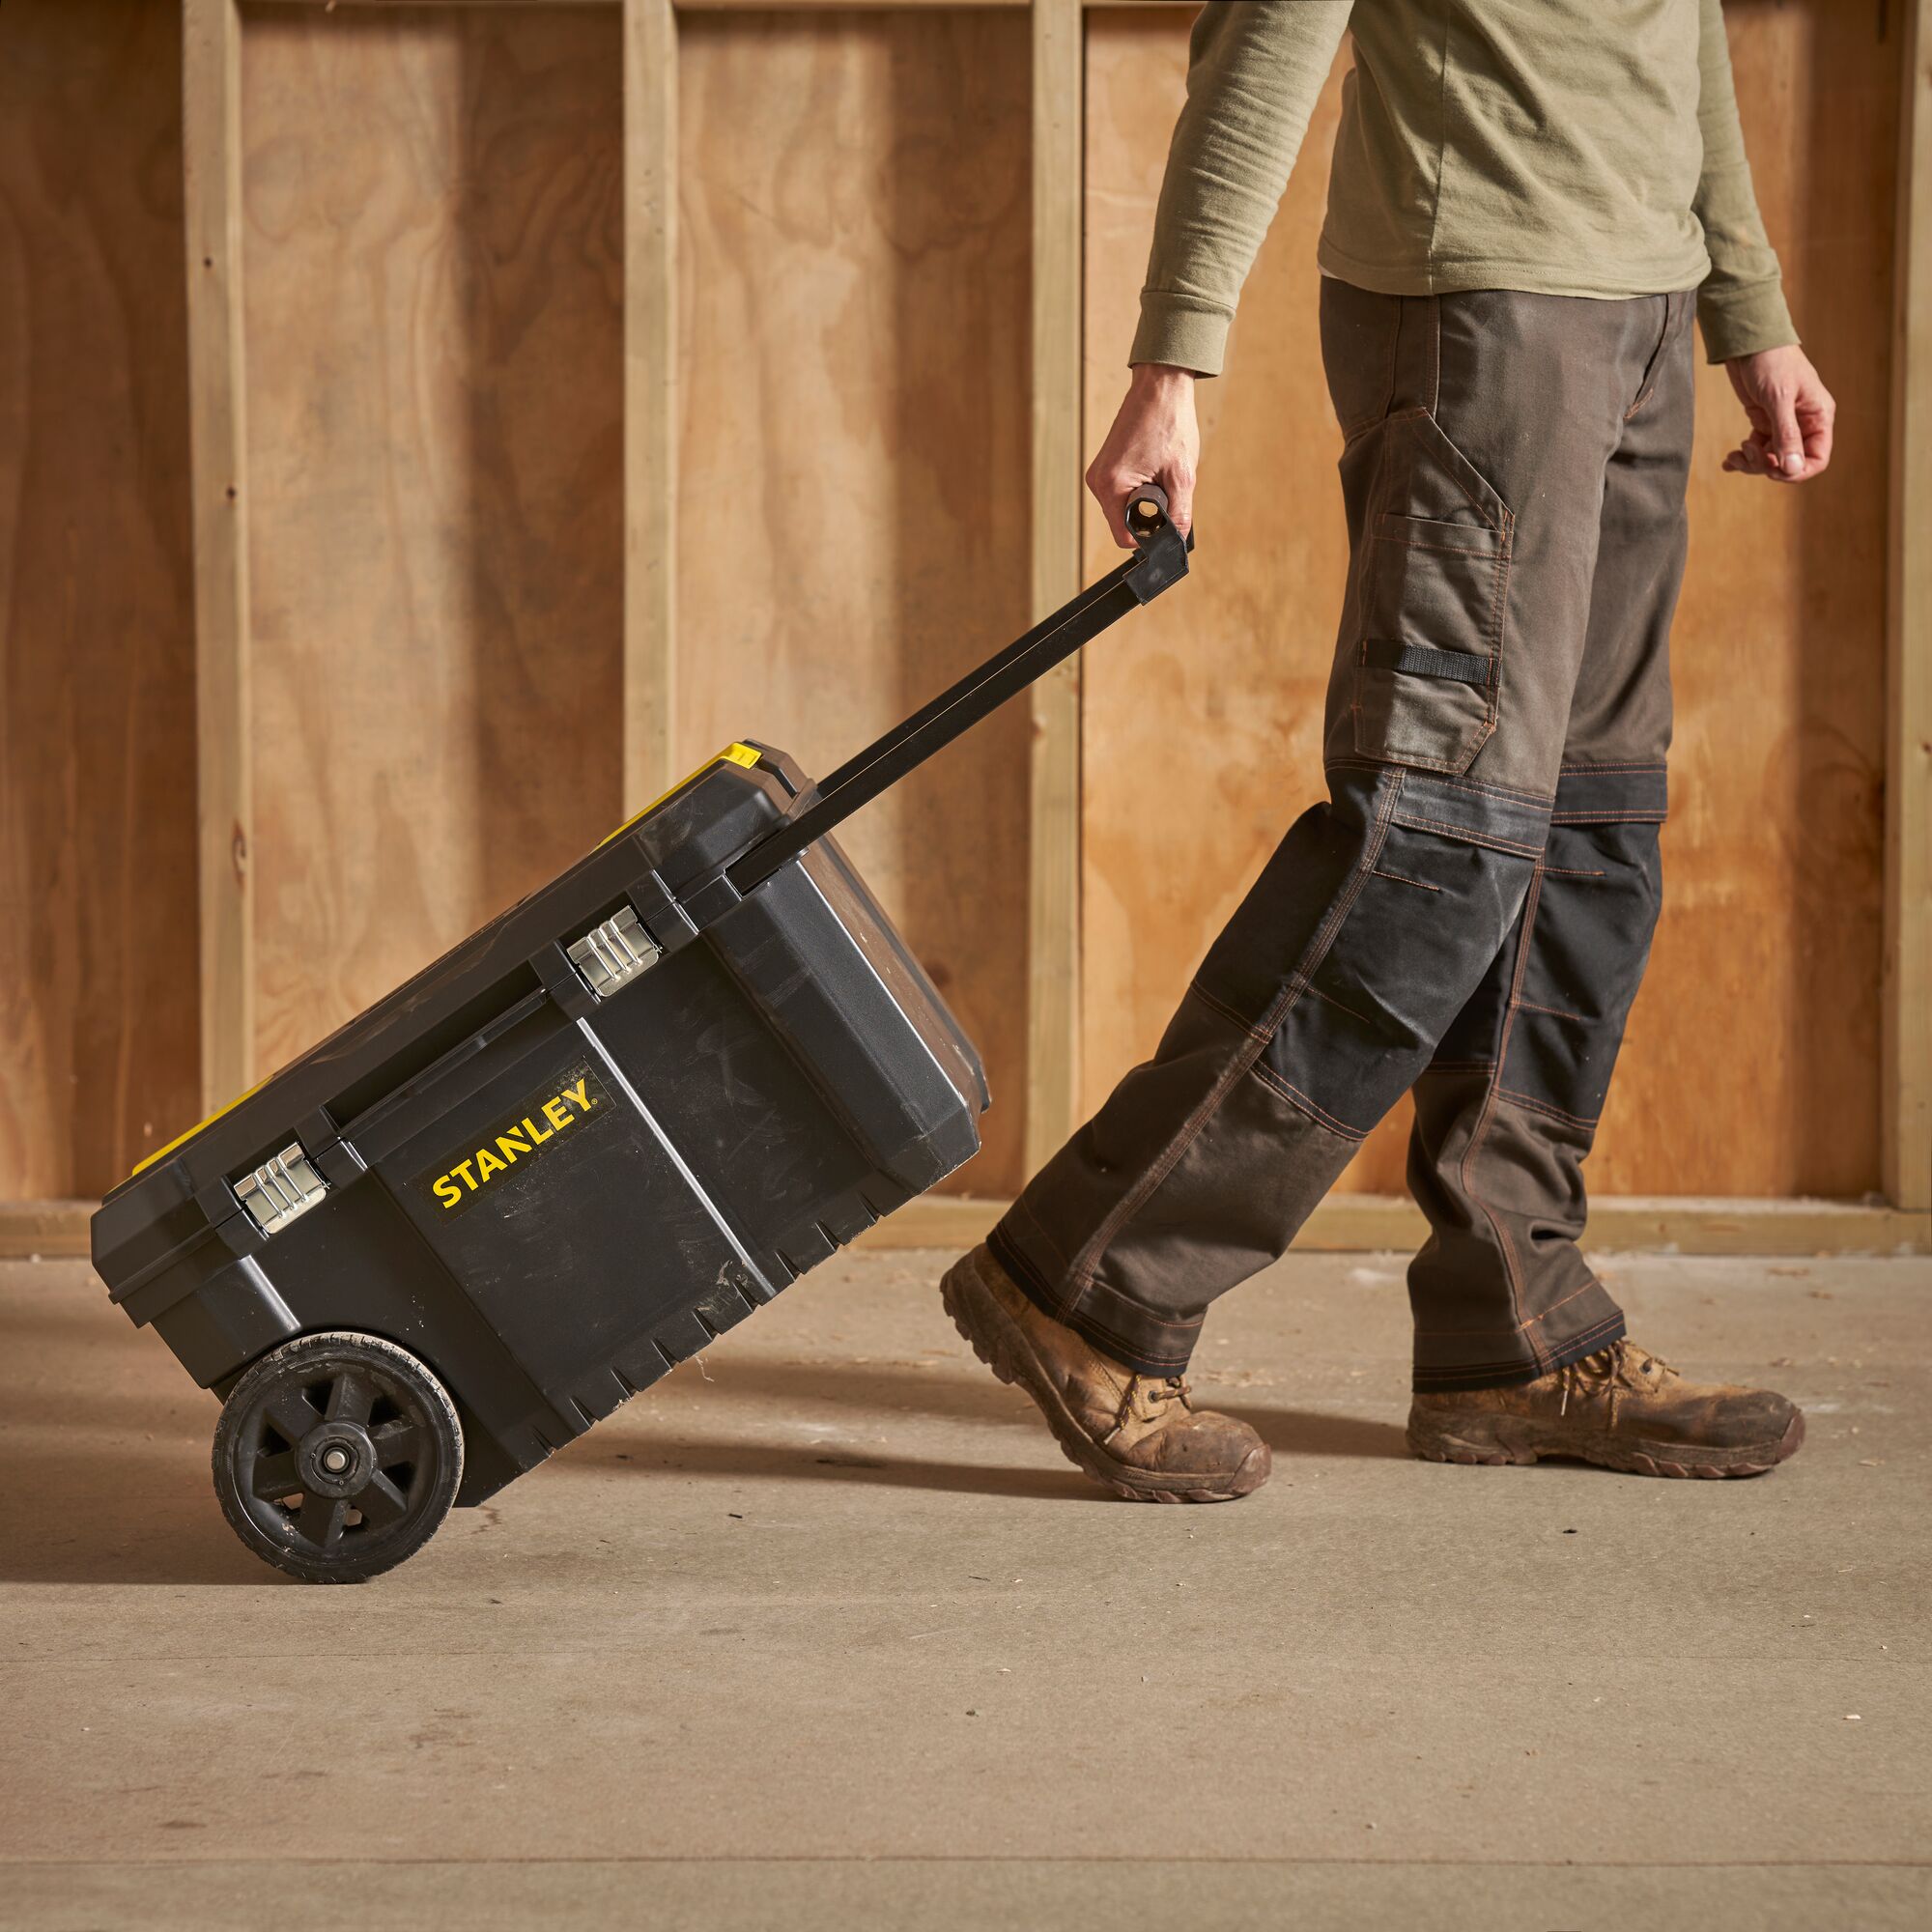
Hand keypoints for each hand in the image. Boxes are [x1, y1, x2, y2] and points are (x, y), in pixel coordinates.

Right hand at [1086, 363, 1200, 546]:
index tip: (1166, 523)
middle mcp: (1097, 482)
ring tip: (1160, 475)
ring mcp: (1098, 474)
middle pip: (1122, 523)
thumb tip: (1176, 539)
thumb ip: (1180, 513)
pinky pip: (1121, 493)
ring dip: (1144, 502)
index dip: (1148, 537)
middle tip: (1168, 489)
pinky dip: (1138, 490)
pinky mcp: (1104, 467)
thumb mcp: (1182, 475)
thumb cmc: (1170, 423)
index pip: (1124, 536)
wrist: (1160, 387)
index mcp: (1111, 485)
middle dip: (1147, 516)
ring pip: (1122, 508)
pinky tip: (1152, 470)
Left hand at [1722, 345, 1834, 482]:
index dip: (1796, 472)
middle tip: (1746, 452)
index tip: (1772, 470)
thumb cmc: (1771, 362)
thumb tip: (1792, 469)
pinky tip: (1728, 460)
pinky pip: (1757, 448)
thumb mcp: (1778, 399)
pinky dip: (1743, 456)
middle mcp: (1803, 423)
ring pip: (1771, 459)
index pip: (1817, 458)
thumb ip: (1786, 434)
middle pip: (1789, 463)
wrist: (1749, 342)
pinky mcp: (1763, 421)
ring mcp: (1782, 424)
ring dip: (1751, 463)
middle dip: (1766, 465)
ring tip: (1734, 454)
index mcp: (1818, 417)